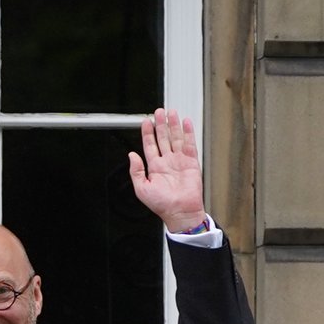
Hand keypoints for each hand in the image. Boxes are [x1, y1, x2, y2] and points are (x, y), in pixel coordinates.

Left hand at [128, 108, 206, 233]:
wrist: (180, 211)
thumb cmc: (162, 204)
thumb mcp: (141, 188)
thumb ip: (135, 171)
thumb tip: (131, 155)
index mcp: (154, 167)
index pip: (150, 145)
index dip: (147, 133)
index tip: (145, 122)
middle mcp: (167, 162)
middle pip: (163, 138)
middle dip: (160, 124)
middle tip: (159, 112)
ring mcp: (179, 160)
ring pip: (175, 138)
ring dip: (173, 125)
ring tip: (171, 112)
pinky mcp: (191, 162)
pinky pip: (189, 144)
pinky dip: (188, 133)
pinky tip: (185, 122)